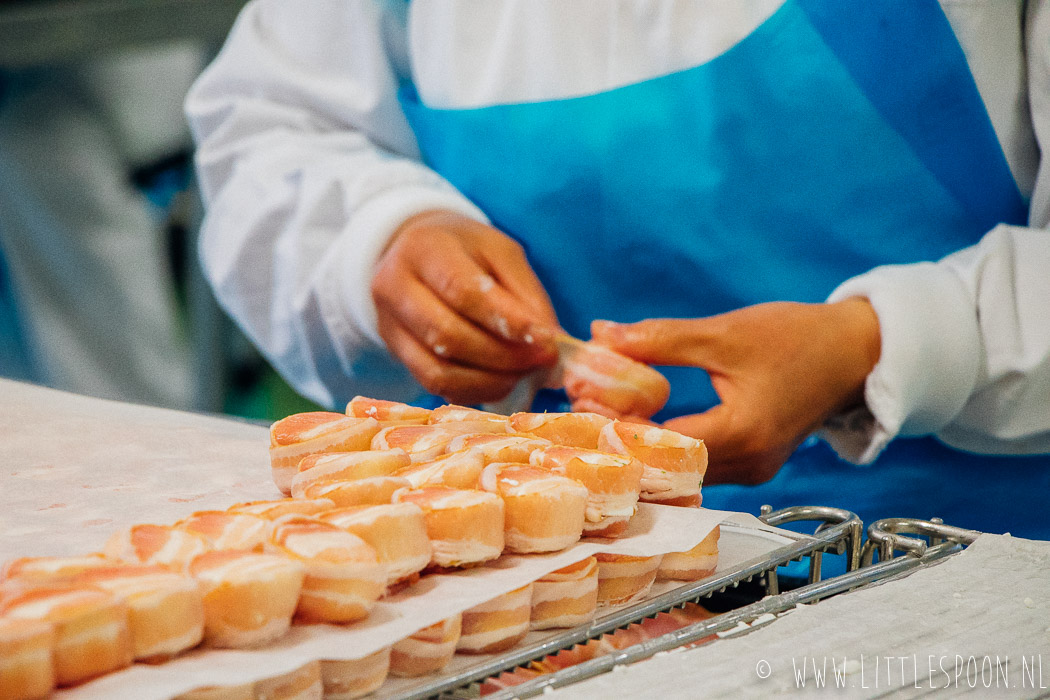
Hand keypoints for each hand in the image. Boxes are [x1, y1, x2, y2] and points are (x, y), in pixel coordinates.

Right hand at [371, 210, 558, 403]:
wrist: (417, 255)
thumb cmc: (466, 251)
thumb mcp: (501, 253)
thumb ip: (526, 293)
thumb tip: (550, 340)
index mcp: (424, 248)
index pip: (462, 291)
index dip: (507, 321)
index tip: (547, 340)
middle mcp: (395, 286)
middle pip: (448, 335)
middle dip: (503, 356)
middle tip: (542, 360)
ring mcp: (389, 324)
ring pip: (438, 370)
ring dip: (490, 381)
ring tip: (524, 374)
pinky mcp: (395, 353)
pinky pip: (433, 385)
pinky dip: (474, 391)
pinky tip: (500, 382)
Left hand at [589, 299, 880, 484]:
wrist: (856, 352)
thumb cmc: (798, 338)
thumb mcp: (724, 333)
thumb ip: (659, 339)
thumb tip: (600, 334)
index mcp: (743, 434)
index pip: (661, 446)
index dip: (617, 429)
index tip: (582, 406)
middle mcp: (749, 464)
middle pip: (668, 468)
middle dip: (623, 442)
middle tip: (583, 413)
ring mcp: (754, 470)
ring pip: (682, 473)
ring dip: (644, 448)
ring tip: (603, 416)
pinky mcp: (753, 464)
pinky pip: (699, 466)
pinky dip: (668, 449)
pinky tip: (640, 426)